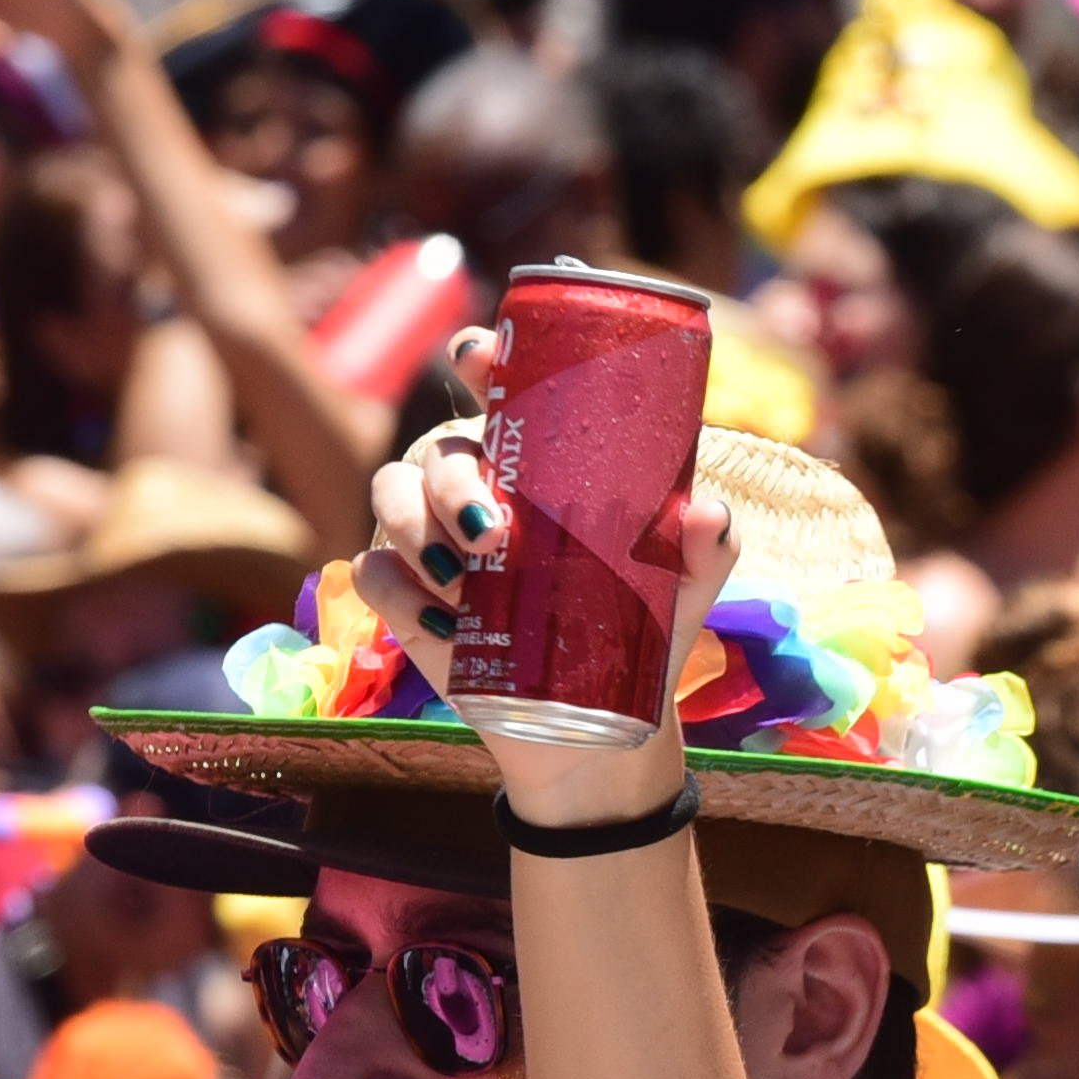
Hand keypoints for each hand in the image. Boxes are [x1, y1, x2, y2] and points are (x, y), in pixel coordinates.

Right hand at [353, 331, 739, 827]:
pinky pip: (372, 575)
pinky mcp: (403, 599)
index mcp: (533, 465)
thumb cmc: (639, 630)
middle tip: (492, 530)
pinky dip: (402, 596)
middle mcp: (471, 488)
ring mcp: (429, 541)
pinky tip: (445, 626)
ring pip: (388, 498)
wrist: (597, 723)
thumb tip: (706, 514)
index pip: (493, 392)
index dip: (476, 359)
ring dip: (417, 530)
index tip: (475, 355)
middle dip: (450, 479)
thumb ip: (702, 547)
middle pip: (434, 449)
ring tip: (465, 579)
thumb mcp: (680, 588)